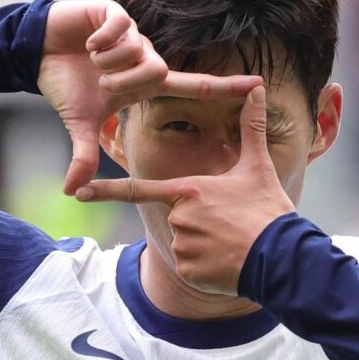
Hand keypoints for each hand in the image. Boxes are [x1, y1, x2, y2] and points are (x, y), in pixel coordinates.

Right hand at [37, 0, 264, 193]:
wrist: (37, 51)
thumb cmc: (65, 84)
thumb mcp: (79, 123)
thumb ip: (84, 154)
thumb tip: (71, 190)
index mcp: (147, 82)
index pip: (195, 85)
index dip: (226, 87)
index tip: (259, 85)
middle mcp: (148, 56)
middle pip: (159, 71)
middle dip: (124, 81)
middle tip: (101, 81)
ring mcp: (134, 34)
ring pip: (138, 52)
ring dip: (109, 62)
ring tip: (92, 59)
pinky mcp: (116, 13)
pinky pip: (120, 29)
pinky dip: (101, 42)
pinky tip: (88, 43)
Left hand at [74, 85, 294, 294]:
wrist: (281, 256)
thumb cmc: (267, 210)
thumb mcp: (258, 167)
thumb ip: (252, 127)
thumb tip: (258, 89)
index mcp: (188, 191)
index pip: (138, 190)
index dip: (106, 190)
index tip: (78, 192)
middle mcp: (179, 217)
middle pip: (178, 219)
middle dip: (200, 224)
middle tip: (230, 225)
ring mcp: (181, 245)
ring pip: (184, 244)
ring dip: (204, 246)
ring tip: (232, 244)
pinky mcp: (188, 270)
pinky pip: (190, 267)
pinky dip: (206, 267)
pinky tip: (227, 262)